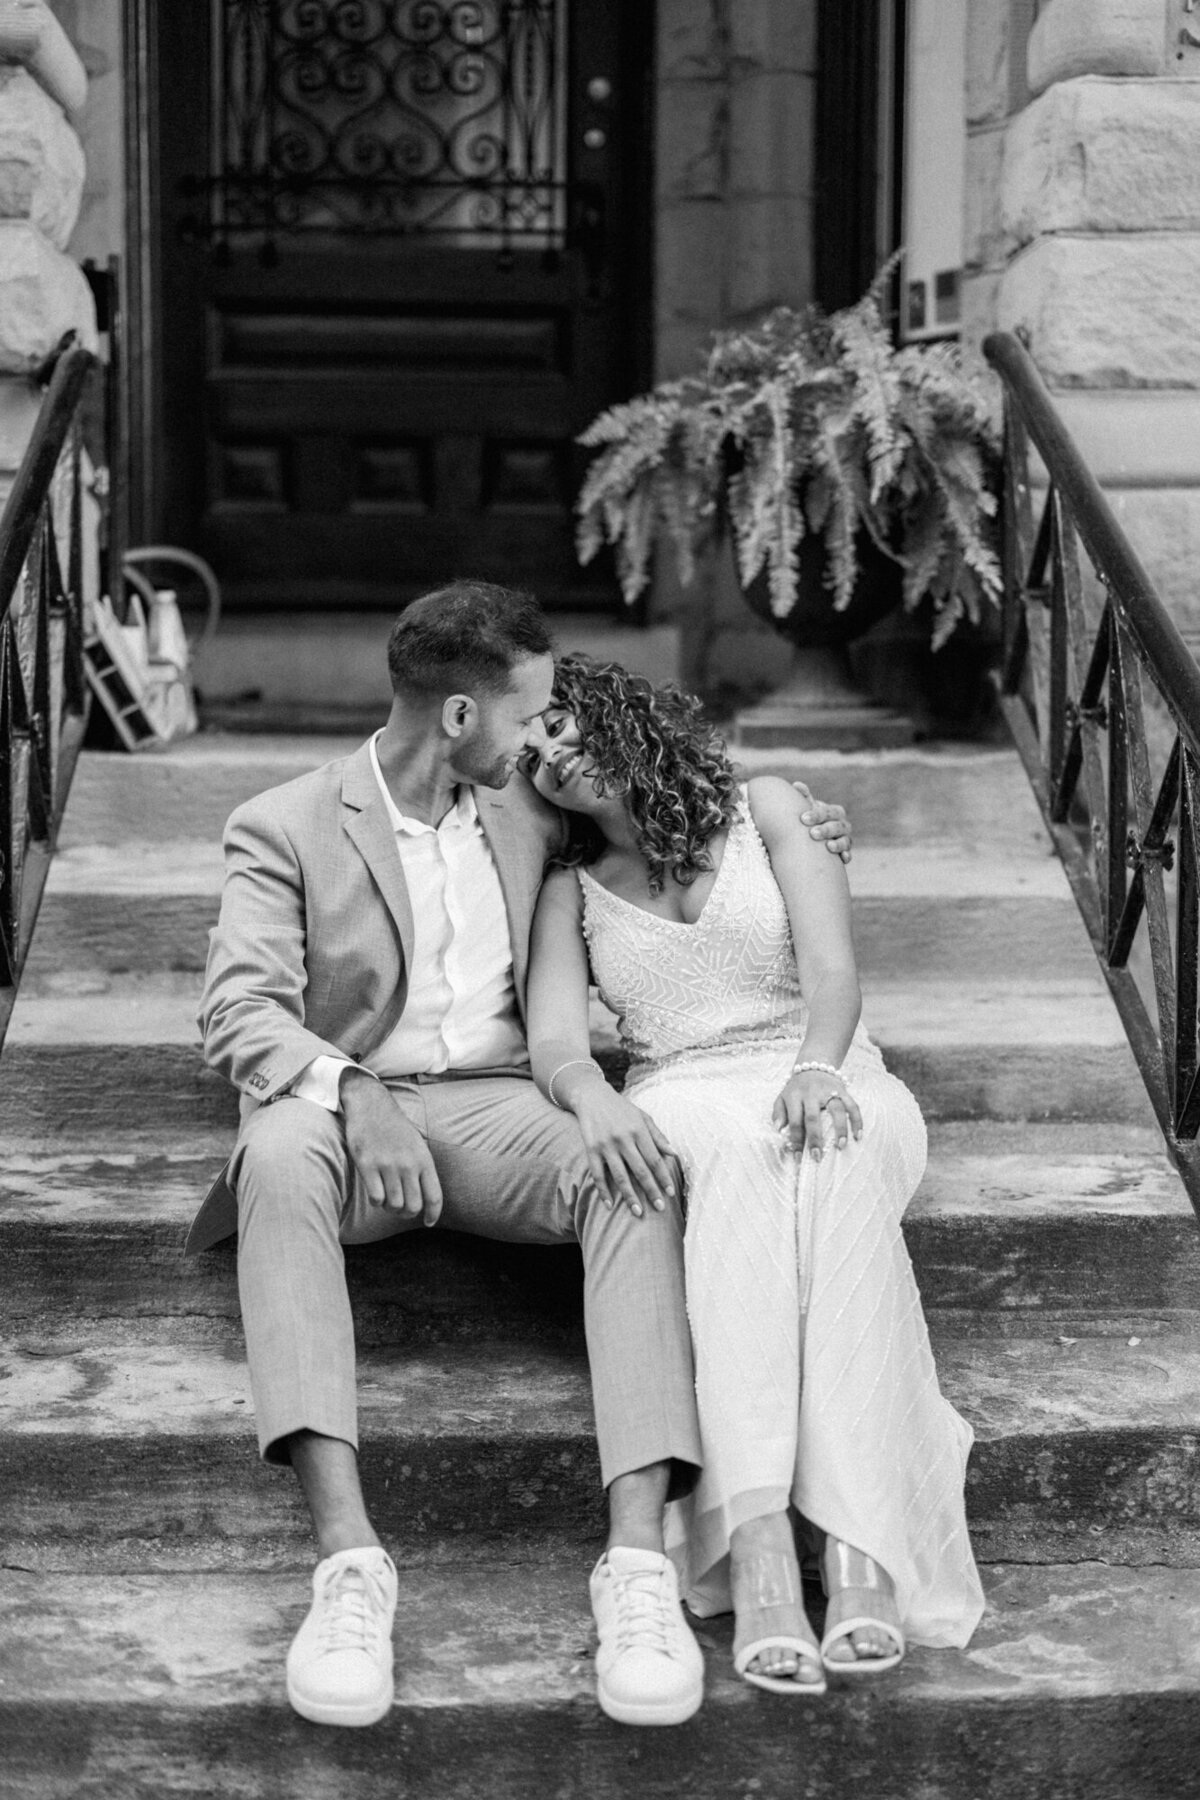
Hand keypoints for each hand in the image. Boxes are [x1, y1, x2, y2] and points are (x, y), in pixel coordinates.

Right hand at [341, 1070, 441, 1224]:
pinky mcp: (367, 1164)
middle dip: (407, 1213)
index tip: (428, 1223)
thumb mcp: (417, 1145)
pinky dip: (376, 1201)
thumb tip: (426, 1199)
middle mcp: (408, 1163)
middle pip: (413, 1206)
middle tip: (400, 1209)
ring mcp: (388, 1164)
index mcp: (424, 1159)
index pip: (434, 1196)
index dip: (433, 1214)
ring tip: (386, 1199)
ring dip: (390, 1208)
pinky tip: (375, 1192)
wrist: (372, 1105)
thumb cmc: (395, 1128)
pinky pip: (375, 1197)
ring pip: (394, 1205)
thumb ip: (422, 1169)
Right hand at [570, 1081, 677, 1217]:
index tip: (671, 1193)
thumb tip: (674, 1154)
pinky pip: (597, 1174)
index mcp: (639, 1130)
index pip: (655, 1159)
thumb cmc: (622, 1109)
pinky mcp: (591, 1149)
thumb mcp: (643, 1117)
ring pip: (620, 1175)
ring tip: (638, 1212)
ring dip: (629, 1196)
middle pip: (640, 1170)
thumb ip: (658, 1136)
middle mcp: (623, 1139)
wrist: (592, 1096)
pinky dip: (603, 1190)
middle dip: (651, 1191)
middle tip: (660, 1208)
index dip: (664, 1177)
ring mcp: (606, 1145)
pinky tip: (609, 1205)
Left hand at [772, 1069, 862, 1160]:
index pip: (795, 1121)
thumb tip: (778, 1129)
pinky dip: (857, 1120)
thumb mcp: (782, 1097)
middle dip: (815, 1139)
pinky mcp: (843, 1090)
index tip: (798, 1158)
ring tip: (841, 1146)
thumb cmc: (796, 1088)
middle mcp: (812, 1093)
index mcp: (795, 1096)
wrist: (813, 1065)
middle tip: (817, 1156)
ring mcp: (829, 1091)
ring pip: (837, 1110)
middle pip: (813, 1117)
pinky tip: (858, 1136)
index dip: (796, 1140)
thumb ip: (778, 1113)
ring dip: (840, 1129)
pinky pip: (853, 1105)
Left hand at [791, 782, 851, 862]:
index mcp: (834, 813)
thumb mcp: (807, 809)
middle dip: (827, 830)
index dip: (817, 814)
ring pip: (846, 841)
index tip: (803, 819)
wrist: (813, 838)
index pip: (829, 812)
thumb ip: (803, 797)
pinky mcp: (844, 854)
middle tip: (812, 833)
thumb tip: (796, 785)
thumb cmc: (810, 819)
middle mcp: (843, 825)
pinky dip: (846, 856)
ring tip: (828, 847)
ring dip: (838, 844)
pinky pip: (848, 855)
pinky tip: (842, 859)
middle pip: (839, 826)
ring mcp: (845, 840)